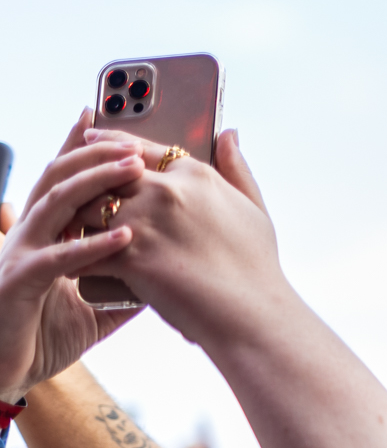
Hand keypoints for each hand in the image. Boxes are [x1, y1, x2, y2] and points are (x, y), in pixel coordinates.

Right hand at [0, 115, 150, 401]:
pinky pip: (58, 257)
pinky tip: (124, 236)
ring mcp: (20, 255)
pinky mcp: (18, 284)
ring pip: (56, 204)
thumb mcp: (93, 305)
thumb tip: (165, 268)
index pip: (62, 179)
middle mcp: (27, 235)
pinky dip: (93, 245)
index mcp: (43, 234)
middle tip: (139, 141)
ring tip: (136, 170)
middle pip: (59, 177)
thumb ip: (123, 281)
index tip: (102, 114)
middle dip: (97, 153)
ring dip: (97, 184)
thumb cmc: (41, 336)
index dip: (79, 147)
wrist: (4, 376)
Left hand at [75, 127, 290, 350]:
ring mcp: (145, 221)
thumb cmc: (257, 266)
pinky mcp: (130, 255)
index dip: (113, 143)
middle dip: (86, 181)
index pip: (142, 148)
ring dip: (76, 220)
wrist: (251, 313)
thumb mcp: (254, 208)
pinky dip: (77, 259)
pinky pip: (86, 249)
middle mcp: (166, 190)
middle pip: (107, 174)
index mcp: (195, 175)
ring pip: (89, 208)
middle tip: (69, 188)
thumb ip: (237, 167)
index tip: (92, 139)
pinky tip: (76, 267)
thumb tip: (228, 134)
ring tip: (71, 233)